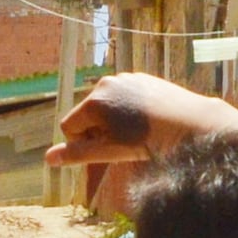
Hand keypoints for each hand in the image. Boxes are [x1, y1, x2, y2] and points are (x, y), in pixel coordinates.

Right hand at [48, 71, 237, 180]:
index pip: (69, 127)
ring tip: (136, 132)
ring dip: (112, 122)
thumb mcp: (110, 152)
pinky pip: (123, 97)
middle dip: (97, 132)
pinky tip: (146, 121)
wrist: (189, 124)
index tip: (105, 150)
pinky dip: (127, 111)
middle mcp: (105, 84)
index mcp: (94, 101)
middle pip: (87, 115)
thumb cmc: (148, 141)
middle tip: (122, 143)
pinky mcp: (140, 78)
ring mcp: (124, 78)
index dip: (83, 144)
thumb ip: (78, 154)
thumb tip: (48, 159)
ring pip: (106, 106)